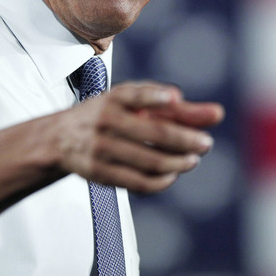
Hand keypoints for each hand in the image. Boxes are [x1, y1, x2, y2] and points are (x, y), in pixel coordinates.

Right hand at [50, 81, 223, 193]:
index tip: (174, 98)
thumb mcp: (136, 104)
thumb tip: (215, 114)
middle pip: (154, 132)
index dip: (154, 96)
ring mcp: (102, 148)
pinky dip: (160, 180)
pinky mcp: (99, 172)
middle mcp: (107, 120)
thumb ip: (177, 109)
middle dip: (186, 139)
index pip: (136, 94)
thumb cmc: (108, 115)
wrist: (59, 138)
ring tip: (193, 160)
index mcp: (116, 98)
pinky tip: (172, 174)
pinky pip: (137, 181)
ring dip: (178, 162)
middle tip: (206, 143)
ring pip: (149, 160)